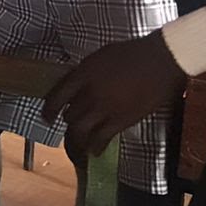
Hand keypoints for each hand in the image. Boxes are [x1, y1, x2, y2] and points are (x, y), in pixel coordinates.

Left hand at [43, 32, 187, 158]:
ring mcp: (104, 108)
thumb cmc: (131, 53)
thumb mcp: (99, 57)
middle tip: (70, 128)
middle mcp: (88, 94)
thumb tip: (76, 85)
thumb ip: (85, 73)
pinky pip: (102, 138)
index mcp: (81, 75)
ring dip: (77, 141)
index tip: (46, 118)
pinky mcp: (122, 120)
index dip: (48, 110)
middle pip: (69, 115)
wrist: (159, 61)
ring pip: (80, 130)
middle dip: (68, 123)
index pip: (56, 96)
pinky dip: (95, 147)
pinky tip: (94, 152)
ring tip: (77, 148)